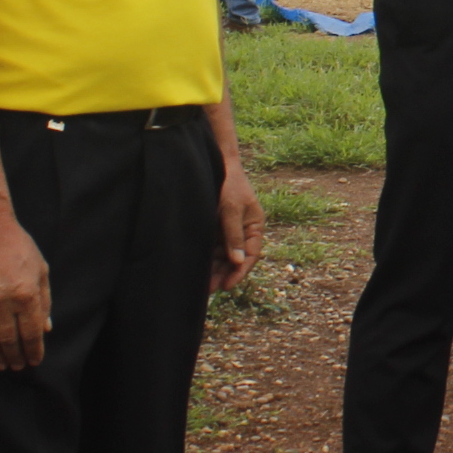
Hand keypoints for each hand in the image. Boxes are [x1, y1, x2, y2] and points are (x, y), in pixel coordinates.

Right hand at [0, 208, 52, 371]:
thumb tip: (46, 328)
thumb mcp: (41, 270)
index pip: (31, 333)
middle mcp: (3, 302)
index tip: (34, 361)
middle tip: (17, 367)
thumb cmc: (18, 246)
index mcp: (26, 295)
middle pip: (8, 340)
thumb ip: (45, 300)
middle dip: (14, 357)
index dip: (33, 351)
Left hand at [212, 162, 263, 292]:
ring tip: (202, 284)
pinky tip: (198, 269)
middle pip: (236, 258)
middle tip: (210, 289)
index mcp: (254, 226)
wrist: (215, 163)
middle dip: (224, 274)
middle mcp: (243, 231)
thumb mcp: (231, 209)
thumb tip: (238, 261)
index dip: (240, 272)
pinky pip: (212, 248)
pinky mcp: (214, 228)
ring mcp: (228, 230)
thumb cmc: (228, 184)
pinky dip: (207, 259)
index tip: (228, 286)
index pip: (251, 254)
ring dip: (215, 270)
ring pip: (223, 256)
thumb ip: (234, 235)